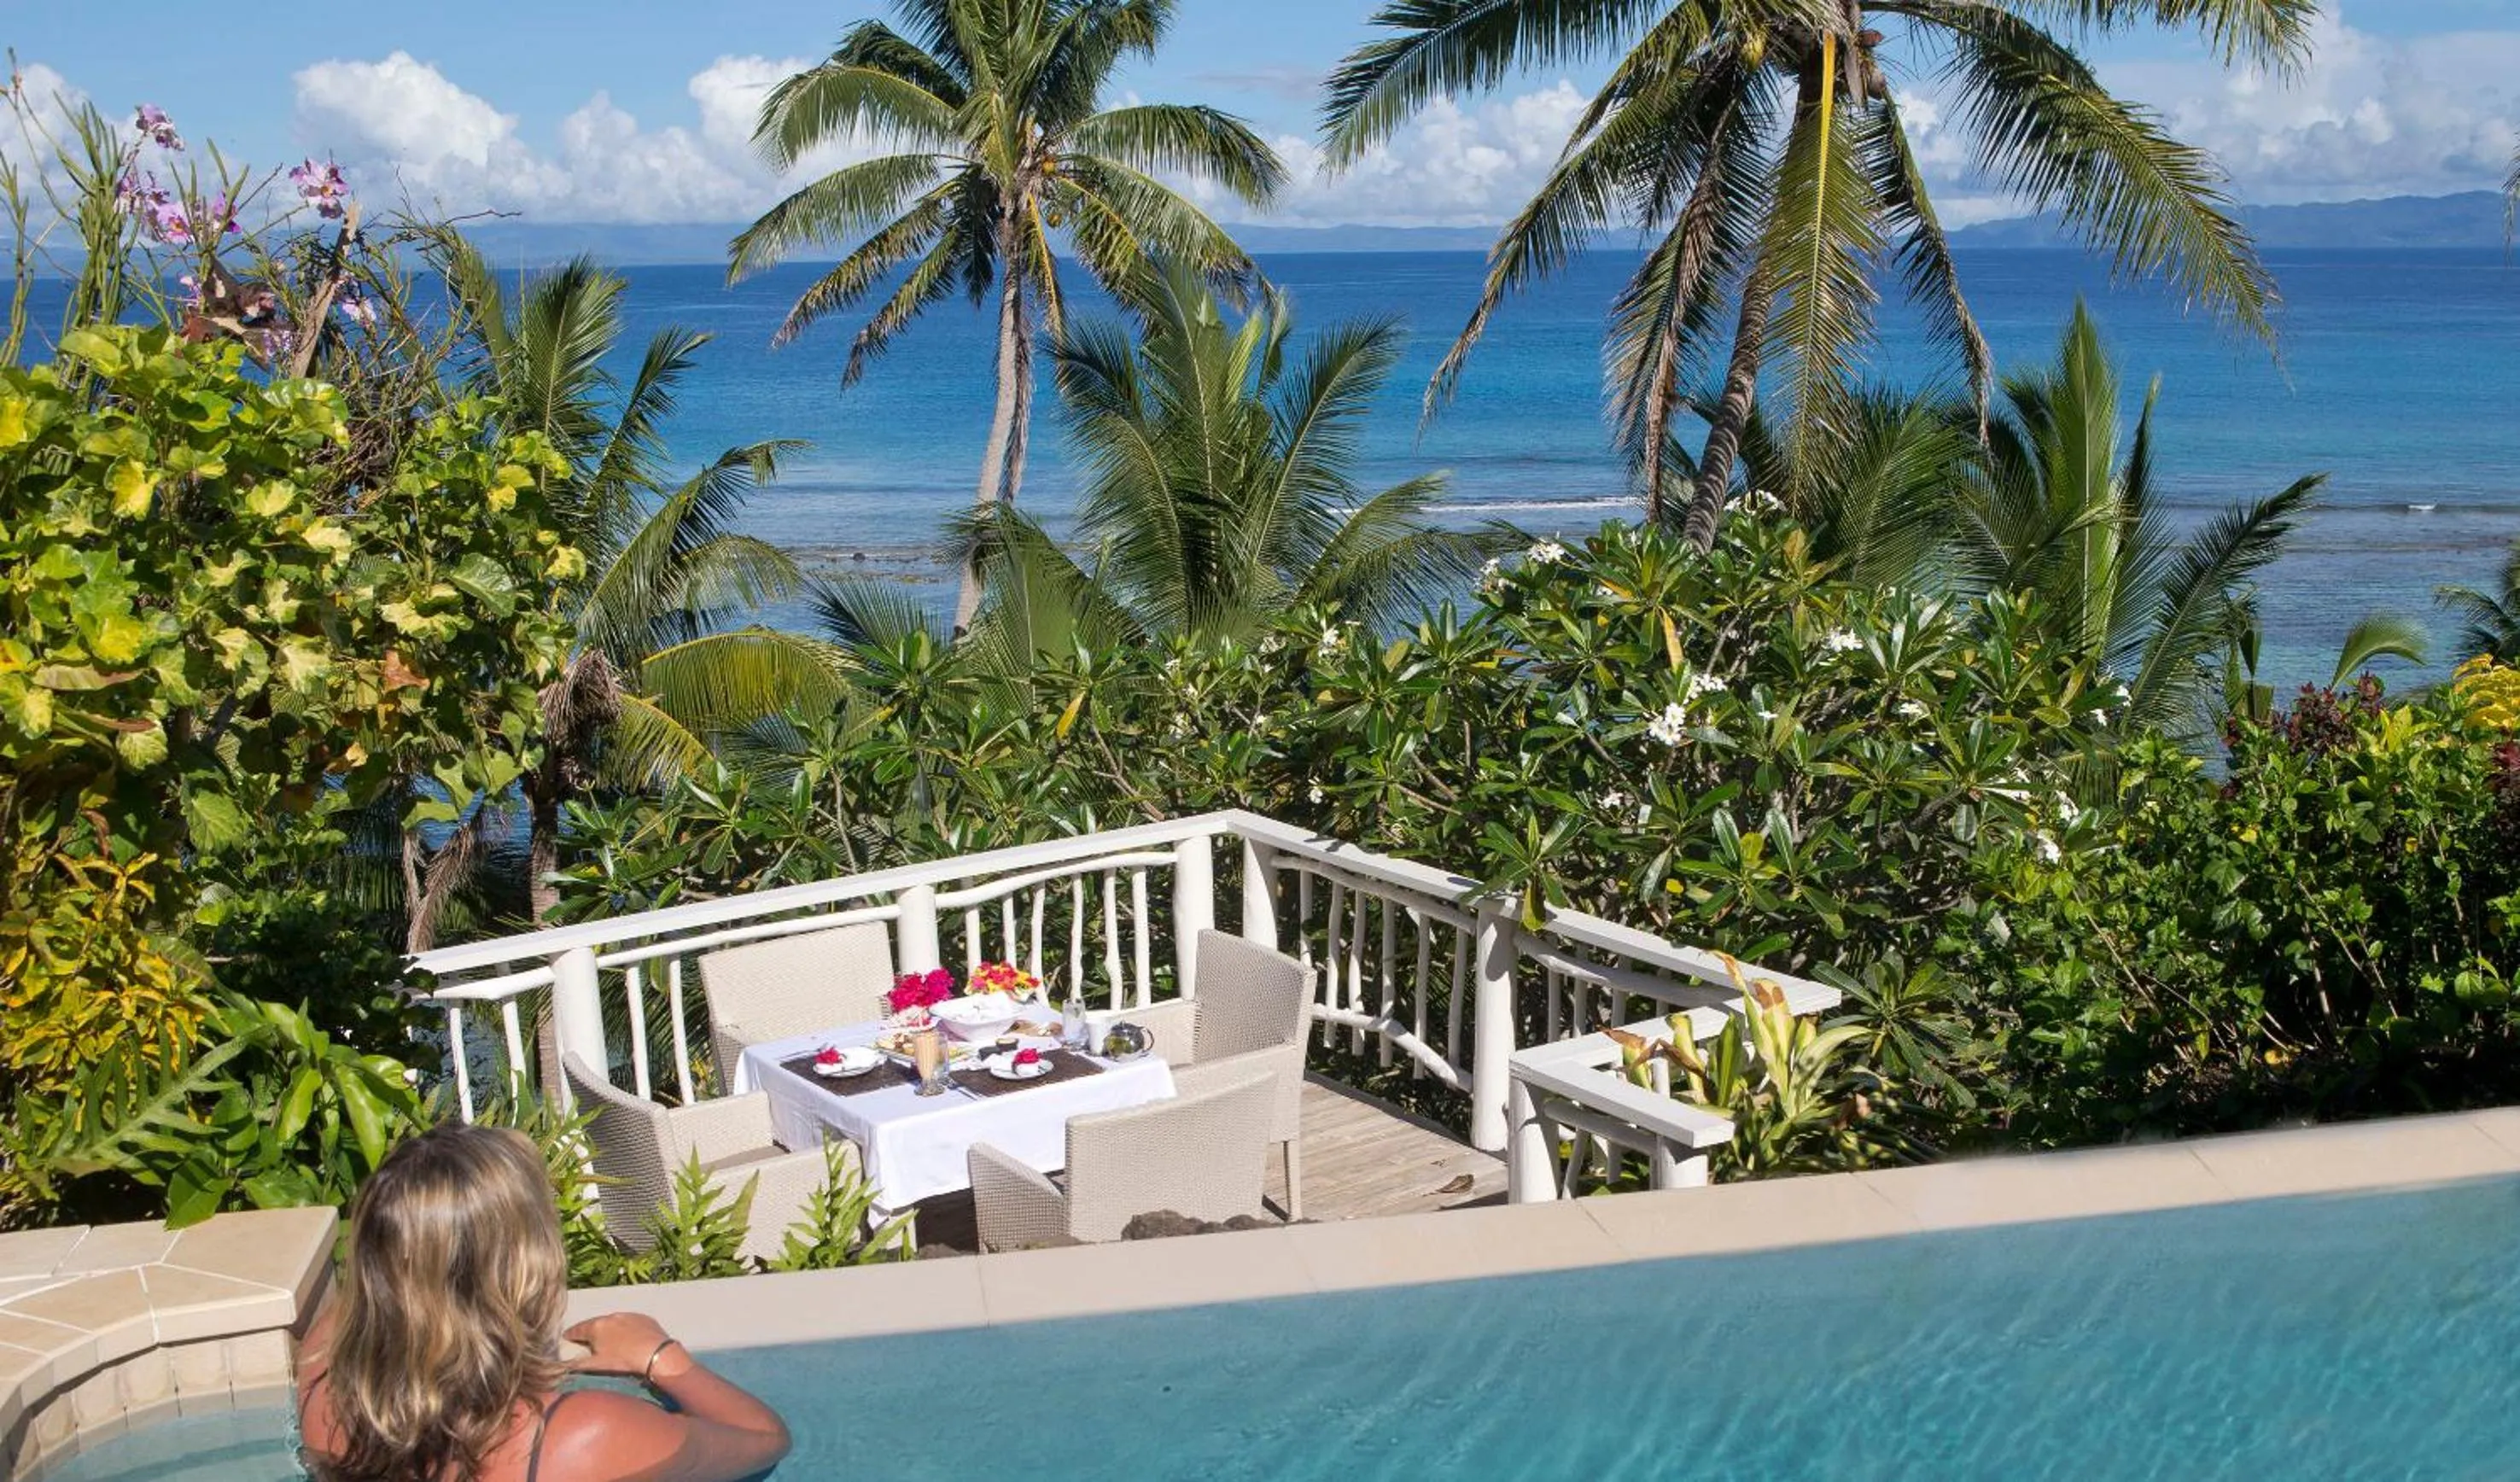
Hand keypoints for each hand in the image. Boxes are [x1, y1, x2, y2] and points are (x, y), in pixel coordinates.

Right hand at [562, 1312, 681, 1379]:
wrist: (655, 1353)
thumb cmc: (623, 1361)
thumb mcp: (596, 1366)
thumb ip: (577, 1365)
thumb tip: (563, 1366)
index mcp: (596, 1327)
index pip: (578, 1330)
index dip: (571, 1334)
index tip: (566, 1336)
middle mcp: (611, 1317)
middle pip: (596, 1324)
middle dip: (591, 1331)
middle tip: (587, 1339)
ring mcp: (629, 1315)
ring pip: (614, 1322)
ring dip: (609, 1330)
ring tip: (609, 1340)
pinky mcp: (644, 1318)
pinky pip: (630, 1323)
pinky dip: (626, 1329)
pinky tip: (628, 1339)